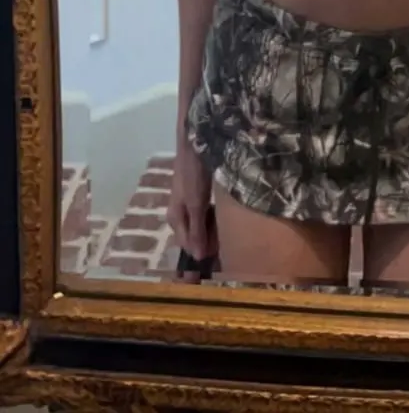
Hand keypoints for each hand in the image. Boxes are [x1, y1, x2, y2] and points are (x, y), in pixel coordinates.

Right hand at [169, 139, 214, 282]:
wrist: (196, 141)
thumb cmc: (193, 174)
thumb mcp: (195, 203)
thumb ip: (196, 229)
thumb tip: (197, 257)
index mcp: (175, 218)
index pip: (186, 247)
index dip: (197, 260)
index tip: (208, 274)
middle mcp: (180, 213)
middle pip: (192, 239)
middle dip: (204, 252)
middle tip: (221, 265)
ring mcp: (189, 204)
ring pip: (200, 228)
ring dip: (211, 238)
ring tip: (226, 250)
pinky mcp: (198, 195)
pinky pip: (205, 217)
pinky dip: (213, 225)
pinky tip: (224, 228)